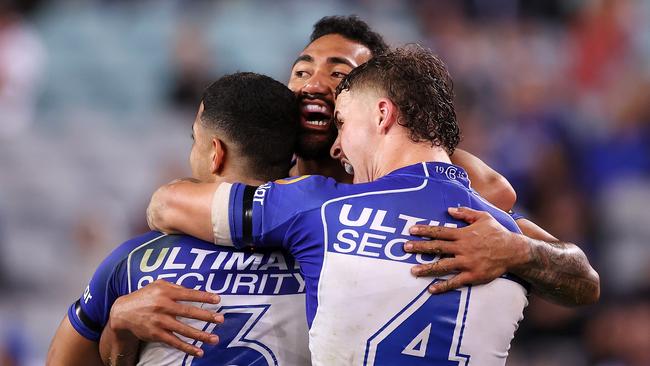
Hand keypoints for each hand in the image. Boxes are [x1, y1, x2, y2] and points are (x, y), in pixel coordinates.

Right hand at [109, 280, 223, 357]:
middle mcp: (163, 306)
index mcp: (166, 292)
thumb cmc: (145, 296)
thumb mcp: (158, 285)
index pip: (188, 294)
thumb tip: (194, 290)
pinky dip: (187, 347)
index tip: (218, 299)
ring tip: (214, 339)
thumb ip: (176, 287)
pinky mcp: (156, 334)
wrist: (123, 312)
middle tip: (221, 319)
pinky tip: (198, 351)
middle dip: (206, 316)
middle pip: (188, 312)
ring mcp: (160, 321)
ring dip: (200, 335)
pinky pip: (174, 342)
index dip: (204, 297)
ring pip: (183, 329)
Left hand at [404, 207, 528, 293]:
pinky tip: (431, 289)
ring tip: (413, 270)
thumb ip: (466, 213)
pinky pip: (455, 282)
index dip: (425, 230)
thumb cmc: (497, 233)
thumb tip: (449, 210)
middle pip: (437, 247)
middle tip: (405, 247)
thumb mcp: (483, 217)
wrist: (513, 251)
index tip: (411, 230)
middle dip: (420, 247)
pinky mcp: (473, 276)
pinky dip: (443, 286)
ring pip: (443, 266)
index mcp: (464, 234)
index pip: (440, 232)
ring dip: (427, 268)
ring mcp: (467, 263)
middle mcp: (463, 248)